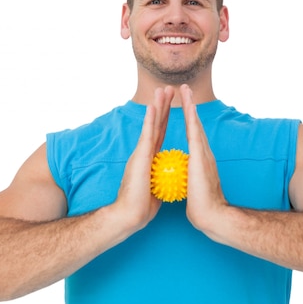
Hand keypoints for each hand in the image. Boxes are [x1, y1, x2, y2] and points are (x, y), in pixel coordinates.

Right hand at [115, 86, 174, 231]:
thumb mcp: (156, 187)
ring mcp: (141, 152)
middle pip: (157, 124)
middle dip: (163, 106)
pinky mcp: (140, 157)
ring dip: (157, 106)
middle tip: (168, 89)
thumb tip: (167, 179)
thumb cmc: (142, 206)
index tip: (171, 105)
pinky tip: (153, 107)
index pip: (161, 134)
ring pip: (151, 125)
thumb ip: (160, 179)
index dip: (166, 119)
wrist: (131, 214)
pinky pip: (147, 135)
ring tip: (161, 90)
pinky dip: (150, 120)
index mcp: (151, 158)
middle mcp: (145, 152)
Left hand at [180, 84, 227, 231]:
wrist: (211, 215)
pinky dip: (191, 117)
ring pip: (195, 123)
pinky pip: (194, 132)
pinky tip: (188, 105)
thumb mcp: (194, 189)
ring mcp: (204, 153)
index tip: (184, 108)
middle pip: (195, 124)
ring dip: (190, 105)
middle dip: (189, 106)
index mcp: (199, 160)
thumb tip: (187, 181)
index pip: (192, 136)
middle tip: (184, 88)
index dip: (188, 121)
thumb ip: (191, 181)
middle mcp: (203, 153)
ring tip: (184, 88)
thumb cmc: (202, 207)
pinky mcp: (200, 156)